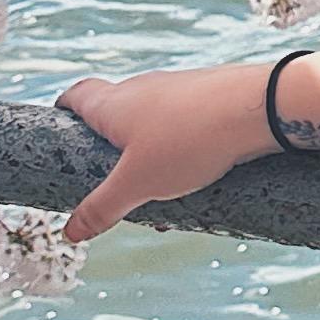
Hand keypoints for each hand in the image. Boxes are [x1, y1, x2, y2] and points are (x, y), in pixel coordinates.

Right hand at [51, 59, 273, 243]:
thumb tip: (69, 232)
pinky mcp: (210, 94)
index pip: (76, 95)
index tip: (60, 125)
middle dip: (110, 143)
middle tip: (112, 177)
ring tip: (160, 190)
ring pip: (153, 119)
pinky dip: (183, 147)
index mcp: (113, 103)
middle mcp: (142, 88)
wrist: (259, 107)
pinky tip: (198, 174)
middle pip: (114, 109)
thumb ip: (102, 208)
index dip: (64, 109)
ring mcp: (179, 87)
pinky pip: (186, 122)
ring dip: (150, 151)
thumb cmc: (189, 141)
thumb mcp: (138, 184)